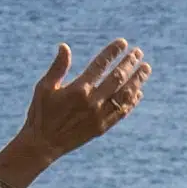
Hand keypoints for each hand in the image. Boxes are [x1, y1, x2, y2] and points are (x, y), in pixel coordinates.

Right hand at [9, 39, 148, 167]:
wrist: (42, 144)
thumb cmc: (40, 113)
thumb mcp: (44, 88)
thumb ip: (57, 67)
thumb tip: (64, 46)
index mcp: (78, 89)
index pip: (100, 65)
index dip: (113, 52)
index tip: (123, 43)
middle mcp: (92, 102)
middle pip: (117, 78)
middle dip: (129, 63)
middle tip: (138, 52)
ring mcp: (99, 116)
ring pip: (124, 95)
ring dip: (137, 80)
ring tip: (145, 68)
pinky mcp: (102, 128)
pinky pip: (122, 112)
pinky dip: (131, 102)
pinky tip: (138, 92)